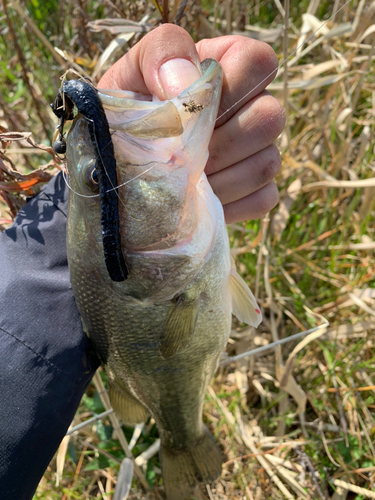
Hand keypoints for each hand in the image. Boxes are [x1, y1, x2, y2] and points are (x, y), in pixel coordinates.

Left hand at [99, 24, 284, 223]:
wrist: (123, 169)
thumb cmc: (128, 117)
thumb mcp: (130, 74)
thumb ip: (161, 53)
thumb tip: (188, 80)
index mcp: (228, 67)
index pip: (258, 62)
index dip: (230, 85)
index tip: (189, 106)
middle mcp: (252, 107)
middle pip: (270, 117)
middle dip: (222, 141)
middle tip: (183, 153)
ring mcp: (260, 152)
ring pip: (267, 163)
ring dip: (221, 177)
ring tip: (185, 179)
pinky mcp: (258, 192)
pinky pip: (263, 198)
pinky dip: (230, 203)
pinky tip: (199, 199)